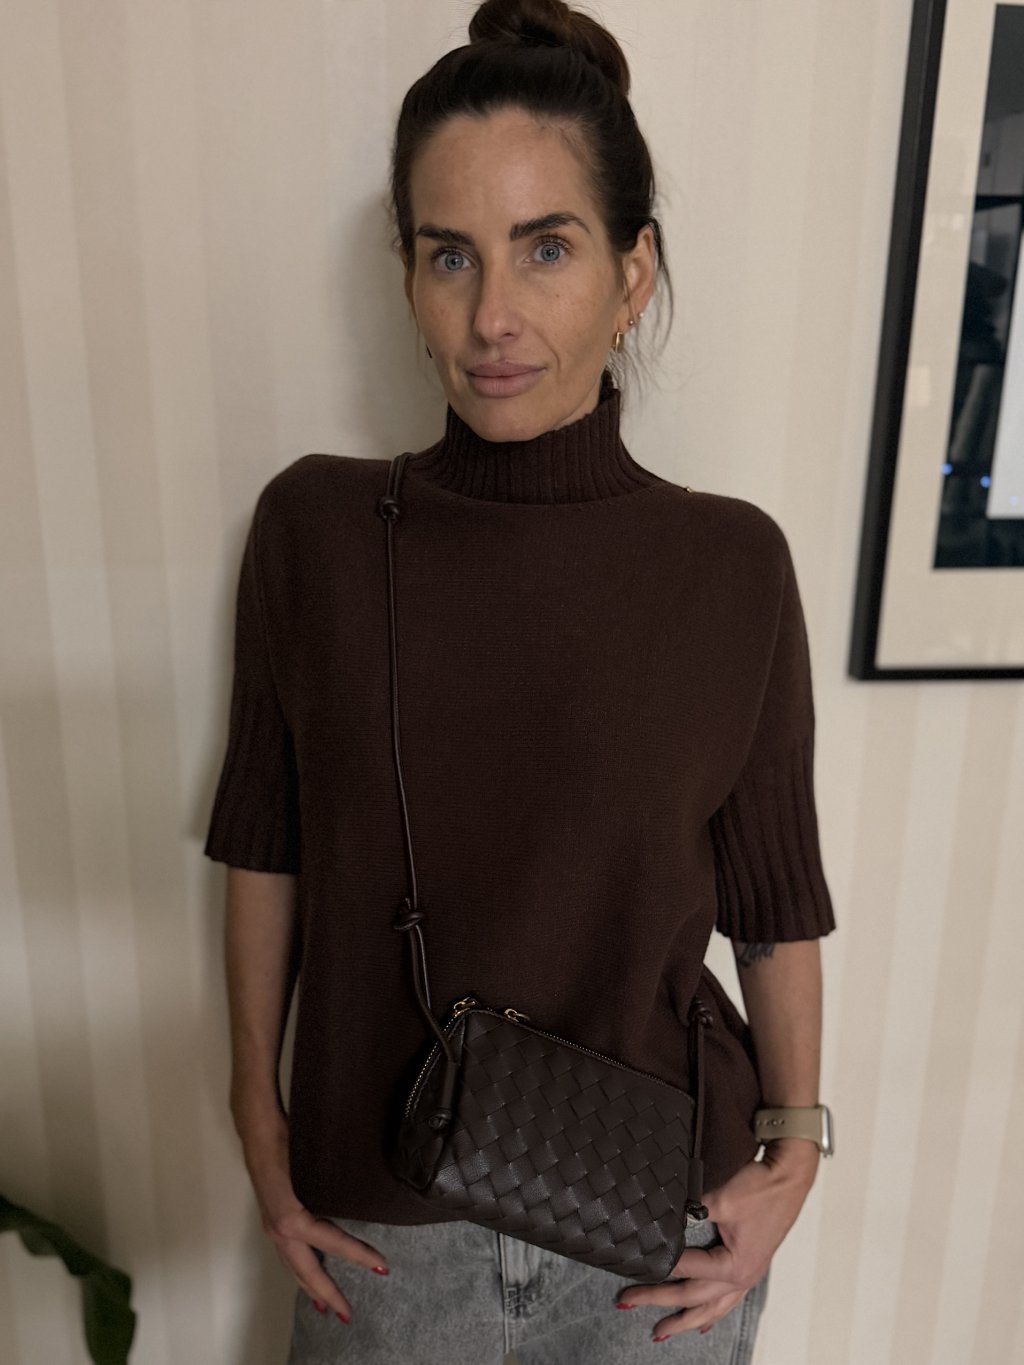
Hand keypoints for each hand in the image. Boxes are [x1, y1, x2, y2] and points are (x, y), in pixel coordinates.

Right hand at [241, 1110, 391, 1324]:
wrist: (258, 1131)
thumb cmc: (287, 1142)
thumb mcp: (313, 1166)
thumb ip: (332, 1187)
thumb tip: (364, 1197)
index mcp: (292, 1219)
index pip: (333, 1243)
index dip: (359, 1256)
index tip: (382, 1268)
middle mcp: (280, 1229)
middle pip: (307, 1271)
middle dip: (328, 1293)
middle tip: (347, 1315)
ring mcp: (273, 1227)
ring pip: (294, 1266)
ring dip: (310, 1287)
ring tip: (325, 1304)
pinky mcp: (271, 1220)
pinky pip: (287, 1254)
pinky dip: (298, 1269)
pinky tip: (307, 1271)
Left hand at [614, 1141, 818, 1342]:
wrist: (788, 1177)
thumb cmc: (762, 1189)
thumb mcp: (720, 1201)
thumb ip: (690, 1213)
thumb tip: (664, 1221)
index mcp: (734, 1266)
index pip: (686, 1269)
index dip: (659, 1268)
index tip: (634, 1268)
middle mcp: (741, 1277)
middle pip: (693, 1297)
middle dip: (660, 1303)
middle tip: (629, 1302)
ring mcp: (747, 1275)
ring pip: (711, 1308)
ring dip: (686, 1320)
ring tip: (663, 1331)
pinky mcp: (750, 1266)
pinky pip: (728, 1300)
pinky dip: (713, 1313)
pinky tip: (704, 1323)